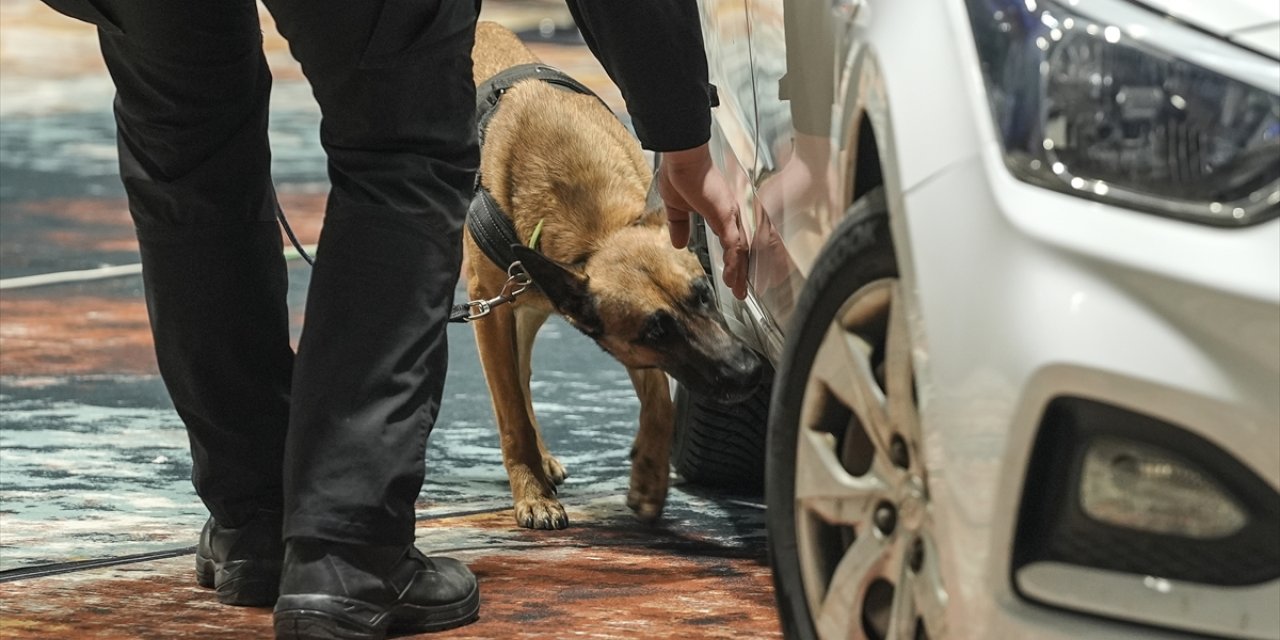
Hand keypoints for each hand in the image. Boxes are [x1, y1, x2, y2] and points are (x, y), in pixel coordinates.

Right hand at [656, 143, 747, 299]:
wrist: (681, 157)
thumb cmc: (680, 173)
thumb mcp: (676, 207)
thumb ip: (679, 225)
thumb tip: (678, 244)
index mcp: (720, 213)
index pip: (732, 241)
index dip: (734, 259)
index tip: (732, 275)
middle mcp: (730, 215)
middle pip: (742, 248)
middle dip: (743, 271)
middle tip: (742, 290)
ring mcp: (730, 216)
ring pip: (741, 250)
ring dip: (740, 272)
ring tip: (739, 291)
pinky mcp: (725, 216)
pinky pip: (734, 245)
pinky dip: (735, 263)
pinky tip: (733, 277)